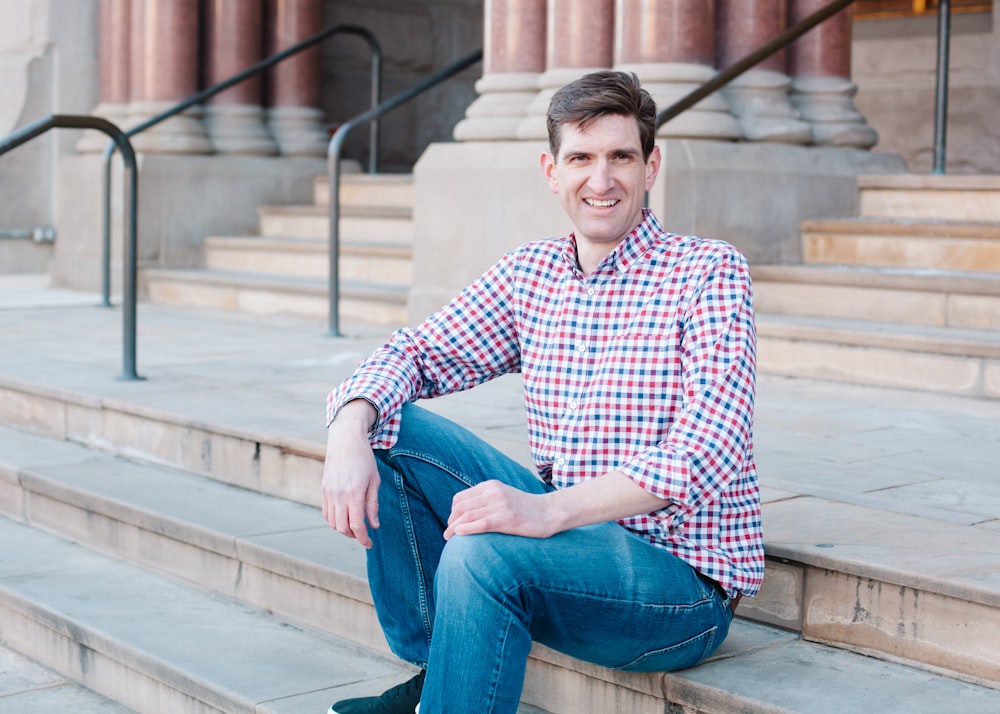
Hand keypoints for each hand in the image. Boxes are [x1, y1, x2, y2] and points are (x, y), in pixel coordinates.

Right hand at [321, 401, 379, 547]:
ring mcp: (328, 493)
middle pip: (342, 528)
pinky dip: (334, 520)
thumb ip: (373, 505)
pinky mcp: (323, 489)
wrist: (345, 440)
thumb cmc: (364, 459)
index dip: (363, 539)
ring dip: (343, 529)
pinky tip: (344, 516)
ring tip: (355, 525)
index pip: (357, 526)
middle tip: (364, 534)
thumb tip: (374, 525)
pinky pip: (326, 512)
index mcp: (354, 494)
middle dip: (353, 535)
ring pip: (332, 522)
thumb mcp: (374, 481)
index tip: (370, 544)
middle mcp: (338, 495)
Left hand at [444, 480, 555, 539]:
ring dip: (453, 528)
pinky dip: (466, 529)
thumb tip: (464, 515)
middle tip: (448, 534)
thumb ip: (486, 500)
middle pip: (461, 507)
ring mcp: (500, 505)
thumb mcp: (503, 497)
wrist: (550, 512)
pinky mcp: (507, 519)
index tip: (452, 524)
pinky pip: (480, 523)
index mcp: (490, 486)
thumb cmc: (525, 509)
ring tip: (449, 538)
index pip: (460, 498)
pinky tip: (459, 535)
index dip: (452, 513)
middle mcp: (493, 492)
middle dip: (450, 521)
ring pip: (467, 515)